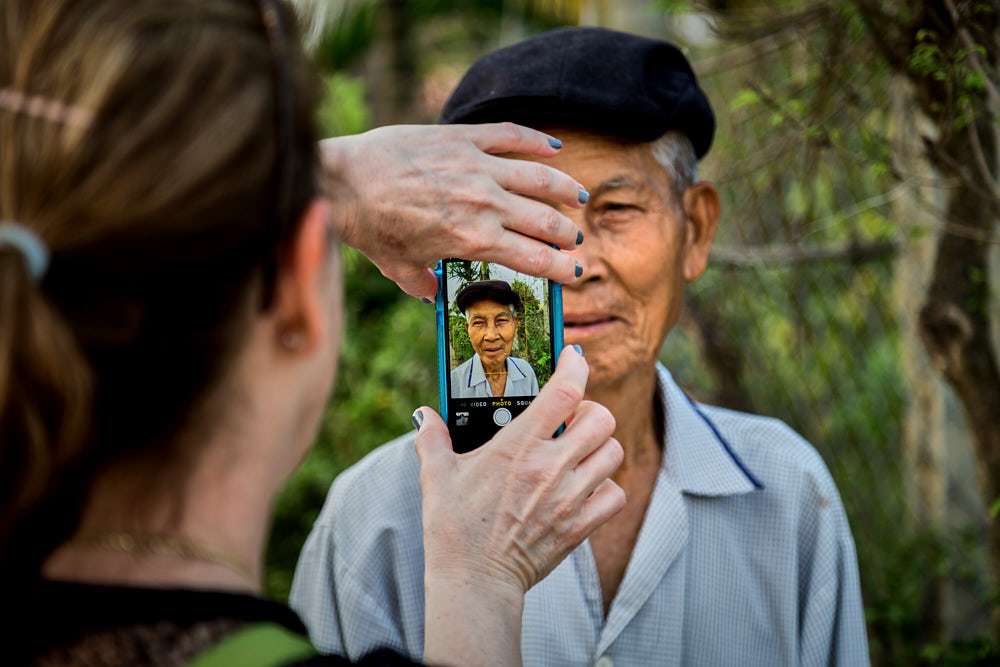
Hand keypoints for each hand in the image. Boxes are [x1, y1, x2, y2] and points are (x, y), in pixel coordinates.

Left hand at [320, 123, 586, 298]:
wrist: (344, 182)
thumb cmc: (369, 227)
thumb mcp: (398, 268)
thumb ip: (422, 285)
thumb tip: (432, 296)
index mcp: (474, 241)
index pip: (534, 259)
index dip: (560, 268)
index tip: (572, 273)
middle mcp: (486, 204)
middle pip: (545, 221)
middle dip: (567, 234)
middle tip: (576, 239)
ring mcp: (477, 167)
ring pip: (539, 178)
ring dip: (564, 189)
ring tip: (577, 197)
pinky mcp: (463, 138)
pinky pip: (510, 135)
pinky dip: (537, 141)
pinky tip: (553, 147)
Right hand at [415, 346, 623, 665]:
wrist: (474, 582)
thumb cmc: (453, 529)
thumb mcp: (436, 476)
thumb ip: (433, 439)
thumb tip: (425, 416)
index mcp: (518, 447)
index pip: (564, 392)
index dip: (576, 366)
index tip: (573, 358)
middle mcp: (551, 468)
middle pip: (601, 418)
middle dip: (589, 411)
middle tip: (570, 418)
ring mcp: (570, 497)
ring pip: (612, 453)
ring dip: (599, 447)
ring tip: (577, 452)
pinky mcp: (580, 525)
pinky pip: (614, 494)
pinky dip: (606, 487)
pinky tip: (584, 488)